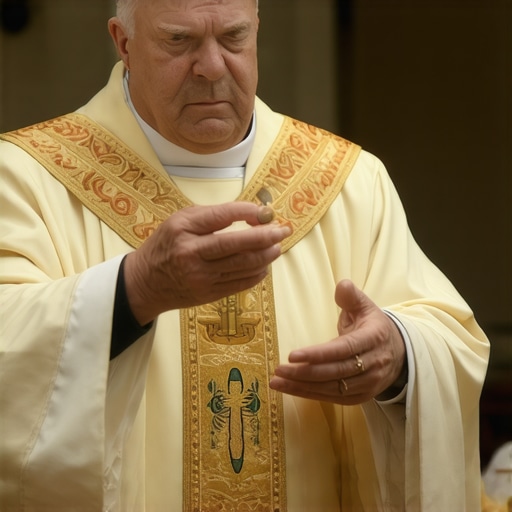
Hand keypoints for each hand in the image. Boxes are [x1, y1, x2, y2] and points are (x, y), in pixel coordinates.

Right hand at [124, 202, 289, 324]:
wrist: (145, 282)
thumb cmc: (166, 245)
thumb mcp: (179, 221)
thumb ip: (213, 215)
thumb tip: (252, 214)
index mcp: (183, 229)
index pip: (222, 217)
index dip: (248, 212)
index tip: (266, 212)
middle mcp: (191, 253)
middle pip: (237, 245)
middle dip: (266, 237)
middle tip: (282, 231)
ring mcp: (200, 277)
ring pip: (243, 266)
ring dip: (266, 256)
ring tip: (277, 247)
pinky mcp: (207, 294)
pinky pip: (240, 284)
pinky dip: (257, 274)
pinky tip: (264, 266)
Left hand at [269, 280, 406, 404]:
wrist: (398, 354)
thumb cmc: (373, 327)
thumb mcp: (366, 307)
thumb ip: (352, 296)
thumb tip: (342, 284)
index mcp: (374, 338)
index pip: (344, 349)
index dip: (318, 354)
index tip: (293, 355)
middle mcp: (373, 364)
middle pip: (335, 372)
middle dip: (304, 372)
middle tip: (279, 369)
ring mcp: (368, 384)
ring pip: (332, 388)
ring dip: (302, 386)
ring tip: (277, 381)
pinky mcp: (361, 397)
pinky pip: (333, 398)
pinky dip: (309, 394)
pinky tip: (290, 388)